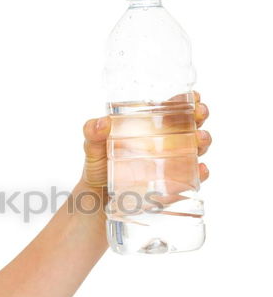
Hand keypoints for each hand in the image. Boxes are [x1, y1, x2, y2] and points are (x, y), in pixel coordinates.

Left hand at [81, 92, 210, 196]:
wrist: (98, 200)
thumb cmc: (99, 167)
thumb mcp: (92, 148)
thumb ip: (92, 134)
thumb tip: (102, 123)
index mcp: (149, 128)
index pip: (173, 109)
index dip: (187, 100)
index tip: (193, 96)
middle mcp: (165, 143)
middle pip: (191, 125)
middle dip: (200, 116)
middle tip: (200, 114)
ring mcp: (172, 164)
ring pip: (196, 149)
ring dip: (203, 142)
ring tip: (200, 139)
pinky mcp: (173, 186)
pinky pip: (191, 179)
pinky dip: (199, 173)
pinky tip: (200, 170)